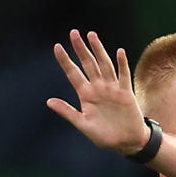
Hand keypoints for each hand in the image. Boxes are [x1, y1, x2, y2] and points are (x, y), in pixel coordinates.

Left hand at [47, 30, 150, 153]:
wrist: (126, 143)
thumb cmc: (104, 136)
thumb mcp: (83, 125)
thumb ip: (68, 112)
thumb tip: (49, 101)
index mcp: (86, 95)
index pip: (73, 73)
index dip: (65, 60)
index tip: (57, 47)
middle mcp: (98, 88)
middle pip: (88, 64)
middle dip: (80, 49)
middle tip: (73, 33)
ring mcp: (112, 88)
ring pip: (104, 65)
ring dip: (98, 50)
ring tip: (91, 35)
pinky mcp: (126, 93)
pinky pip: (123, 75)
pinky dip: (122, 64)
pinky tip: (119, 52)